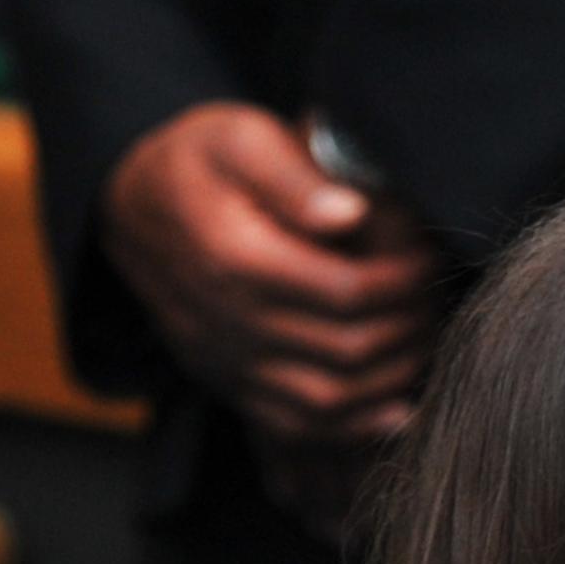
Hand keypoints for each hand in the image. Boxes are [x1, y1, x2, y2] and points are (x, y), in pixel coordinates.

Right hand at [101, 102, 438, 442]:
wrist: (128, 206)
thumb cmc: (196, 159)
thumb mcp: (239, 136)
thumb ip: (293, 174)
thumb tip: (350, 213)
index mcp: (234, 257)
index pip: (344, 290)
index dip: (402, 279)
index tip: (428, 255)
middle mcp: (226, 321)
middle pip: (344, 349)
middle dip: (407, 327)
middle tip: (436, 297)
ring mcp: (224, 360)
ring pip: (325, 400)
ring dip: (389, 380)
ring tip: (423, 342)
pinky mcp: (226, 382)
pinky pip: (294, 427)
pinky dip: (352, 427)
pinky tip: (394, 409)